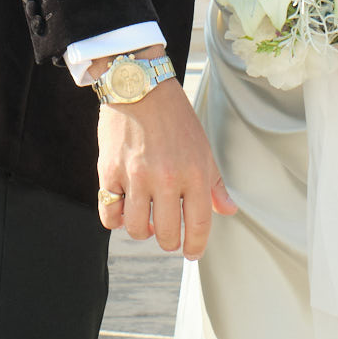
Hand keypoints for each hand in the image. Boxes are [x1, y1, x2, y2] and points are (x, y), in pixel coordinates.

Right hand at [95, 51, 234, 258]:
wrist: (140, 85)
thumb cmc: (175, 116)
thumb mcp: (203, 147)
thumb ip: (214, 182)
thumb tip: (228, 210)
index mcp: (195, 173)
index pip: (197, 225)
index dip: (194, 246)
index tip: (191, 253)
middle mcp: (166, 178)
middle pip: (166, 234)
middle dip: (168, 241)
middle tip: (167, 234)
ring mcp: (136, 176)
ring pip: (137, 229)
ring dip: (142, 231)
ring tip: (144, 219)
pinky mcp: (109, 170)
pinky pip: (109, 212)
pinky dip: (115, 218)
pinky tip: (123, 210)